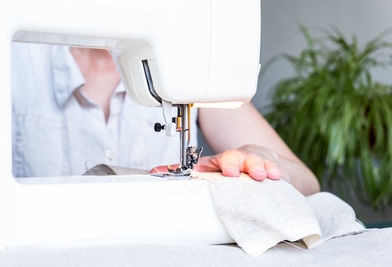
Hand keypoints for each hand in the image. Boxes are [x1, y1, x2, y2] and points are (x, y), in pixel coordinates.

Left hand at [150, 148, 282, 180]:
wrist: (261, 161)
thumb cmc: (232, 168)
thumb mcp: (211, 171)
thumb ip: (188, 172)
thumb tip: (155, 172)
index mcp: (218, 161)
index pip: (209, 161)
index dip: (209, 166)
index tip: (215, 172)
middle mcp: (235, 159)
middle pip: (232, 157)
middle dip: (232, 163)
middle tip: (231, 172)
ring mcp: (252, 162)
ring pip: (253, 161)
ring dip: (255, 167)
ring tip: (258, 175)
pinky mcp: (269, 166)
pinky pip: (272, 167)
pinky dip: (273, 170)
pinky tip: (276, 175)